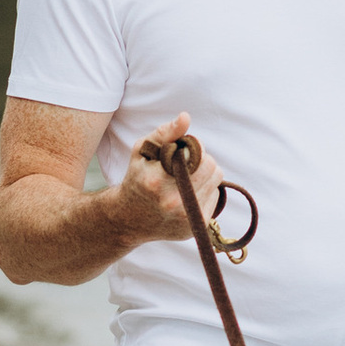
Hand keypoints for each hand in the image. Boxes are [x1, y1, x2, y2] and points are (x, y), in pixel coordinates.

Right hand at [114, 115, 228, 246]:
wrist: (129, 219)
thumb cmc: (137, 178)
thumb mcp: (143, 151)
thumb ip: (165, 132)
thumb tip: (185, 118)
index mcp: (157, 181)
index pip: (199, 156)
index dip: (195, 148)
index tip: (184, 150)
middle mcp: (172, 202)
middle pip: (212, 168)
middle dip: (202, 160)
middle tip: (186, 163)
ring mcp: (185, 218)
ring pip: (215, 181)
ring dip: (205, 175)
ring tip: (186, 177)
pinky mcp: (195, 227)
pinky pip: (214, 197)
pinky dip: (205, 191)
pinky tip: (187, 194)